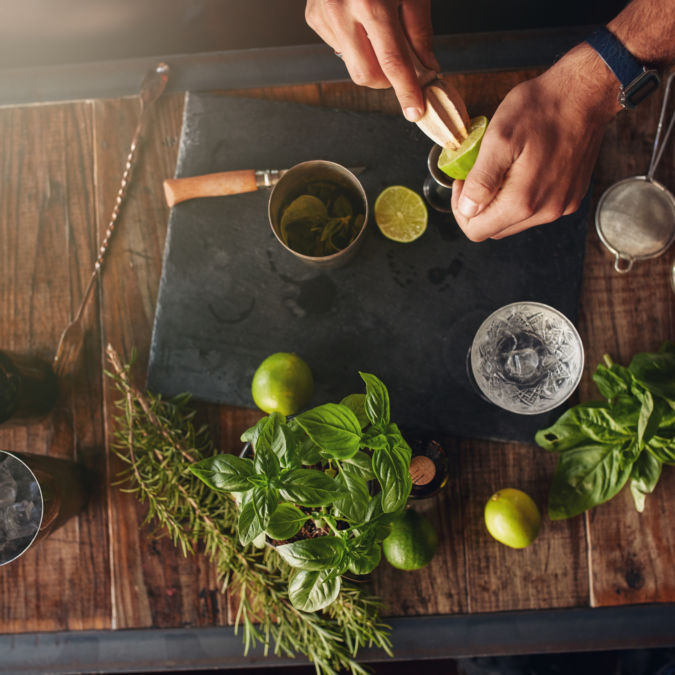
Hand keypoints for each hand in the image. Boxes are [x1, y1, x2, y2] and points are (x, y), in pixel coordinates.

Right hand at [305, 0, 437, 120]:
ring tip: (379, 32)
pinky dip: (356, 44)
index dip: (406, 90)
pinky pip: (339, 48)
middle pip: (366, 75)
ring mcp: (323, 15)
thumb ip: (420, 31)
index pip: (392, 61)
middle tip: (403, 69)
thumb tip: (426, 69)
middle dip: (387, 80)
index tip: (415, 111)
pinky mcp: (313, 17)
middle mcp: (341, 10)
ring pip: (352, 66)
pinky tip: (358, 20)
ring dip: (372, 60)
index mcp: (370, 2)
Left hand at [452, 45, 621, 240]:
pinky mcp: (571, 197)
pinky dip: (521, 198)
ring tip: (500, 170)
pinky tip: (522, 171)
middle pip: (495, 229)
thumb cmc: (540, 109)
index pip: (476, 231)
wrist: (585, 94)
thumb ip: (481, 181)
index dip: (461, 210)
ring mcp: (561, 206)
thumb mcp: (498, 139)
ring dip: (500, 203)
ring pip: (514, 222)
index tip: (462, 183)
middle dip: (478, 208)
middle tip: (475, 176)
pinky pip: (536, 210)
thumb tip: (467, 209)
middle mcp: (545, 212)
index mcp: (523, 202)